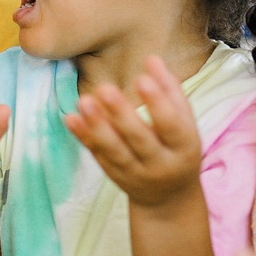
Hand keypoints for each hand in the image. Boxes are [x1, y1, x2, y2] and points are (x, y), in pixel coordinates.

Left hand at [66, 56, 201, 207]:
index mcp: (184, 148)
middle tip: (105, 88)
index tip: (141, 79)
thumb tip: (153, 58)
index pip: (172, 125)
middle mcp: (159, 163)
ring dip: (96, 126)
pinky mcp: (114, 175)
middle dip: (121, 115)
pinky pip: (97, 155)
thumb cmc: (177, 148)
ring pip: (114, 151)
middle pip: (139, 139)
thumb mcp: (184, 124)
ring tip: (83, 101)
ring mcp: (134, 172)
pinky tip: (70, 118)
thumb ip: (170, 91)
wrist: (168, 197)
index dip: (158, 103)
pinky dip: (84, 137)